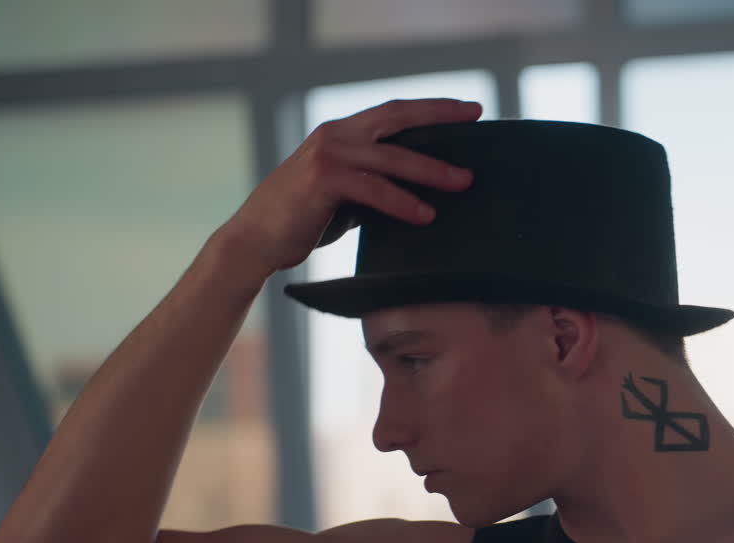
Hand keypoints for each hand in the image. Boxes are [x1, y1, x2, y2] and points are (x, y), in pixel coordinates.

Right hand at [213, 98, 481, 276]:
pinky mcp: (323, 180)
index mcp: (342, 133)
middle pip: (398, 119)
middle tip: (478, 121)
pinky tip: (426, 215)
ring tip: (464, 181)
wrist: (255, 241)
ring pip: (392, 157)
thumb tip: (417, 193)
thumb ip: (374, 184)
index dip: (433, 109)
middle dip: (441, 119)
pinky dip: (401, 202)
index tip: (470, 111)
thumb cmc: (302, 220)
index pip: (395, 112)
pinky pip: (373, 189)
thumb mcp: (345, 195)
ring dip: (432, 169)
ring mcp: (328, 155)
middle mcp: (336, 135)